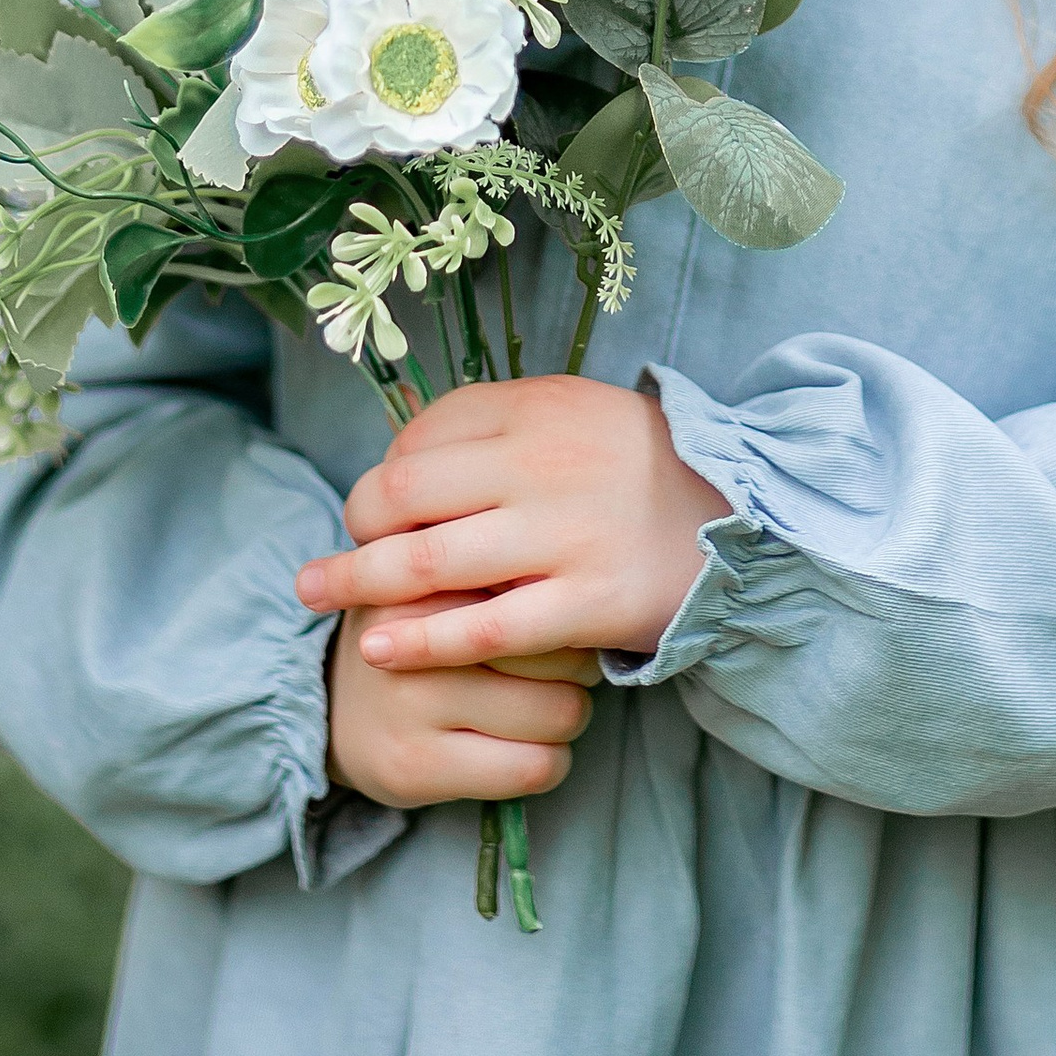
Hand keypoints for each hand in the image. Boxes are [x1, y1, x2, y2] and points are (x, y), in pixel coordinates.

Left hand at [295, 375, 730, 676]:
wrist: (738, 518)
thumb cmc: (632, 466)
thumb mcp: (569, 412)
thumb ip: (492, 423)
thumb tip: (398, 455)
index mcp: (536, 408)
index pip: (420, 440)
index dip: (380, 479)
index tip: (372, 510)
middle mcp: (543, 463)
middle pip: (408, 494)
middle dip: (355, 528)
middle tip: (325, 560)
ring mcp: (565, 535)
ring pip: (432, 560)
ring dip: (360, 582)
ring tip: (316, 597)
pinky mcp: (587, 601)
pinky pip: (484, 627)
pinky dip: (422, 639)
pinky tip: (378, 647)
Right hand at [324, 604, 593, 809]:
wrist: (325, 708)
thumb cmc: (412, 635)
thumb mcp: (438, 580)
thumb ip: (495, 565)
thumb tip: (578, 580)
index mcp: (427, 577)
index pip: (544, 591)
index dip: (567, 615)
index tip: (557, 626)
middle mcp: (413, 635)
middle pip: (563, 653)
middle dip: (576, 670)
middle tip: (558, 674)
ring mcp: (411, 704)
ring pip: (559, 714)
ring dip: (564, 721)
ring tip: (539, 712)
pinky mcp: (415, 766)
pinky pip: (532, 769)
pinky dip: (547, 764)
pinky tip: (524, 752)